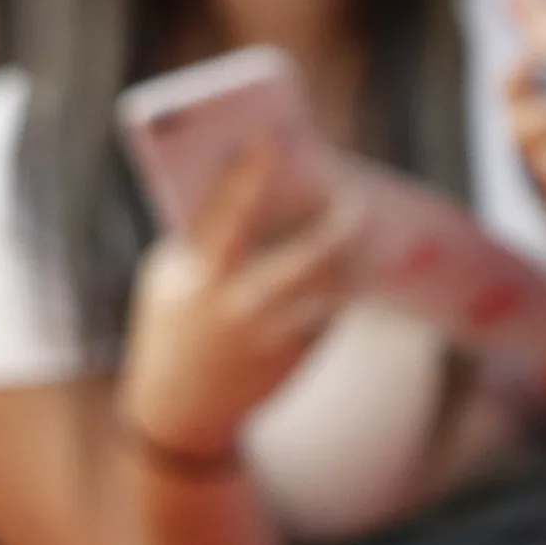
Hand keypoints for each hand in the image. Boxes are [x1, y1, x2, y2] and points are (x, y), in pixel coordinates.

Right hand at [120, 135, 362, 462]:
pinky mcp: (298, 351)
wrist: (178, 408)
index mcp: (194, 275)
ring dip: (355, 253)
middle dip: (338, 227)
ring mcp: (271, 332)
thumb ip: (212, 241)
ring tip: (371, 226)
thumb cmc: (178, 321)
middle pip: (306, 258)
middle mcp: (234, 304)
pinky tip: (361, 259)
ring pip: (332, 285)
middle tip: (359, 199)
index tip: (273, 136)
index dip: (249, 174)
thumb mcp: (175, 280)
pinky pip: (332, 305)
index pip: (226, 214)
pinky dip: (346, 278)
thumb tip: (275, 193)